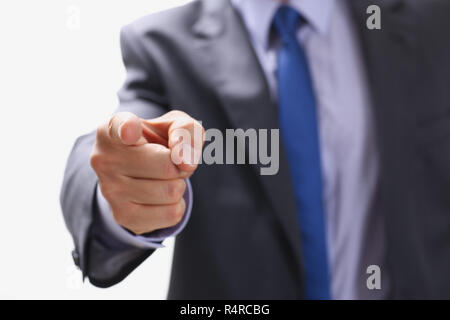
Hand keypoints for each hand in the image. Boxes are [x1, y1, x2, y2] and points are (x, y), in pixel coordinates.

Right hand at [90, 110, 203, 234]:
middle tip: (170, 162)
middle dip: (179, 165)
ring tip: (163, 178)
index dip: (128, 128)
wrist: (144, 173)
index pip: (119, 127)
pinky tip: (161, 197)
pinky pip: (172, 214)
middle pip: (166, 166)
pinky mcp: (123, 216)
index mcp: (111, 130)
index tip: (131, 130)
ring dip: (178, 185)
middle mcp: (104, 160)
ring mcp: (110, 191)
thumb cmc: (159, 142)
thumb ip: (185, 131)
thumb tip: (184, 161)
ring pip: (171, 191)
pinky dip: (177, 205)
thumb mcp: (176, 125)